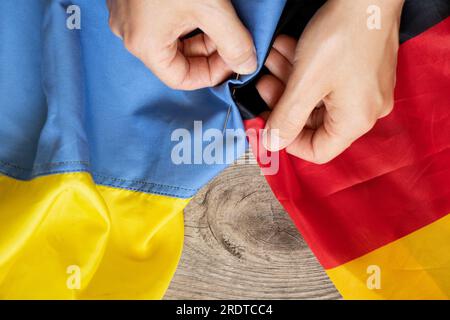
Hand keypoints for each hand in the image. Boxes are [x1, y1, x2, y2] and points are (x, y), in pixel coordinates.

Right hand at [107, 0, 256, 89]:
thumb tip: (246, 64)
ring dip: (200, 35)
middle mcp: (132, 34)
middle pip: (178, 59)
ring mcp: (130, 15)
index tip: (232, 62)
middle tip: (232, 39)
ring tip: (220, 18)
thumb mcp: (211, 7)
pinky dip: (186, 19)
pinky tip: (202, 6)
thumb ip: (234, 41)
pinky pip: (163, 21)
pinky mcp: (133, 0)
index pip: (181, 79)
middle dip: (209, 52)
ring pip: (172, 39)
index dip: (211, 75)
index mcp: (145, 44)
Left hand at [264, 0, 403, 163]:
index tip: (267, 123)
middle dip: (284, 101)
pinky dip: (304, 69)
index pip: (317, 151)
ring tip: (272, 60)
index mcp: (356, 121)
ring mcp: (364, 89)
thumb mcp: (305, 83)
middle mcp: (365, 109)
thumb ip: (286, 118)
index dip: (287, 140)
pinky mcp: (361, 71)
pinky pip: (327, 80)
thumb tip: (273, 143)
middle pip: (313, 122)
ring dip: (289, 80)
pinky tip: (286, 50)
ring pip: (316, 97)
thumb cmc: (345, 33)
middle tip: (265, 83)